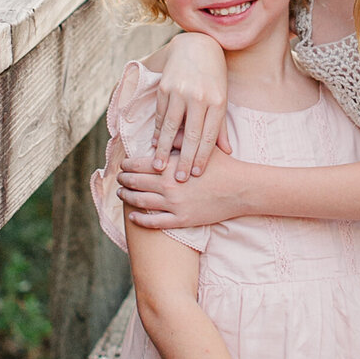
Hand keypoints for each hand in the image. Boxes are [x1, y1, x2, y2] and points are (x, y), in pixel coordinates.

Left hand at [119, 151, 247, 230]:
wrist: (240, 189)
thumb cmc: (223, 166)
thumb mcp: (201, 147)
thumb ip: (180, 141)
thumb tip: (162, 137)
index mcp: (172, 165)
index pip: (139, 164)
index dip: (127, 165)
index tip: (123, 165)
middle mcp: (168, 185)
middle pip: (135, 182)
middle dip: (124, 180)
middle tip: (119, 179)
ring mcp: (173, 204)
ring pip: (140, 201)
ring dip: (127, 197)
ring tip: (121, 194)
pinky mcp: (180, 220)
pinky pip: (153, 221)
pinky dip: (139, 219)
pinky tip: (132, 216)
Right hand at [150, 32, 230, 180]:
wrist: (198, 46)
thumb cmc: (213, 77)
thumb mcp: (222, 99)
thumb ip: (221, 126)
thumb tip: (226, 152)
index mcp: (217, 102)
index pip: (208, 136)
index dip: (201, 157)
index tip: (195, 174)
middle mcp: (199, 97)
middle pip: (190, 135)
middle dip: (183, 159)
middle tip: (178, 180)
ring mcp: (181, 92)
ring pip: (171, 126)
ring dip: (163, 149)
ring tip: (158, 166)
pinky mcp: (165, 87)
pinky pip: (161, 114)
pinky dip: (158, 130)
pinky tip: (154, 143)